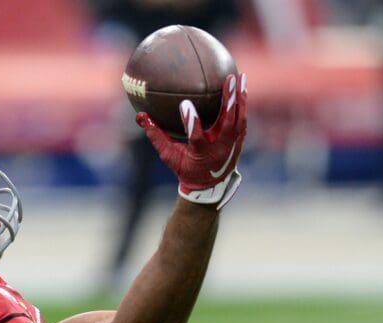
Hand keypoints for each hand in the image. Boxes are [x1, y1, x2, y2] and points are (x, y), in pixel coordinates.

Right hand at [136, 72, 247, 207]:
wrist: (209, 185)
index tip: (184, 104)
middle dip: (229, 101)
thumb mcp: (168, 155)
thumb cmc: (185, 168)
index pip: (196, 136)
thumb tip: (140, 116)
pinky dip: (243, 104)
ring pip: (239, 118)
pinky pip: (242, 119)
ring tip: (240, 76)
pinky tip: (242, 87)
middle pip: (228, 122)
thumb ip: (155, 136)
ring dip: (241, 97)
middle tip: (228, 79)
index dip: (191, 121)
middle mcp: (220, 148)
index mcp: (201, 153)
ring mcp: (232, 144)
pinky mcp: (238, 140)